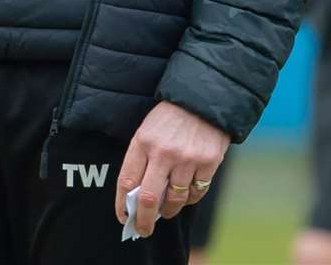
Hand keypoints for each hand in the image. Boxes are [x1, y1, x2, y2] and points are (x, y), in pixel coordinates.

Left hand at [114, 101, 228, 236]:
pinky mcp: (208, 163)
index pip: (126, 181)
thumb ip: (141, 160)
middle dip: (143, 221)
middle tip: (142, 230)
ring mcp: (187, 159)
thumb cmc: (169, 118)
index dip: (122, 204)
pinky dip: (189, 199)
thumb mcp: (147, 131)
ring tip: (165, 212)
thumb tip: (137, 196)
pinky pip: (196, 193)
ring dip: (168, 211)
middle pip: (148, 198)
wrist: (201, 100)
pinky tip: (185, 195)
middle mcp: (163, 152)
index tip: (123, 217)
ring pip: (174, 199)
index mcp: (142, 142)